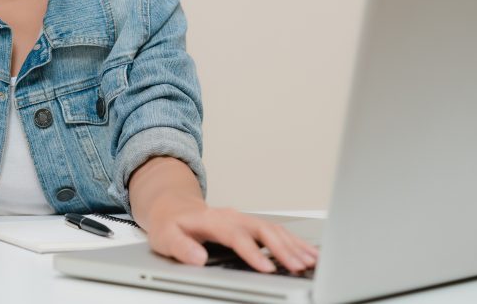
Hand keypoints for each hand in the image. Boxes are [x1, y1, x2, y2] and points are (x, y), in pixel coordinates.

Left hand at [144, 195, 318, 273]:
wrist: (174, 209)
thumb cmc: (171, 225)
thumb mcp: (166, 237)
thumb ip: (182, 247)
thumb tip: (198, 257)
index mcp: (213, 219)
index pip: (237, 236)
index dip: (253, 252)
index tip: (267, 268)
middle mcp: (232, 216)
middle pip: (262, 230)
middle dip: (283, 249)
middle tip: (298, 266)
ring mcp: (243, 219)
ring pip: (274, 230)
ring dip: (293, 245)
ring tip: (310, 262)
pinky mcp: (251, 225)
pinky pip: (276, 231)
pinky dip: (294, 242)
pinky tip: (308, 252)